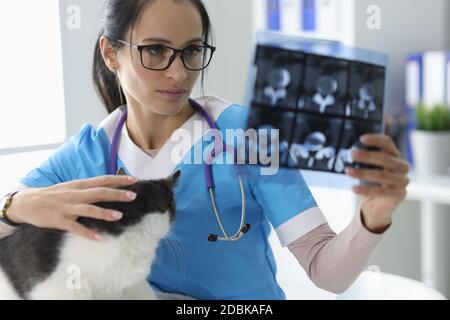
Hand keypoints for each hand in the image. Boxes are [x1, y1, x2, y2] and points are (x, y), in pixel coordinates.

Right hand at [6, 175, 137, 240]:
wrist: (27, 202)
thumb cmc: (54, 195)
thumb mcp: (72, 187)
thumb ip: (89, 187)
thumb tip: (110, 187)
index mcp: (79, 185)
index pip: (102, 180)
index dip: (118, 179)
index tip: (133, 180)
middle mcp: (75, 194)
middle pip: (99, 193)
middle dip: (116, 194)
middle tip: (133, 196)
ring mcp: (67, 208)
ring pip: (88, 209)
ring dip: (104, 212)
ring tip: (119, 216)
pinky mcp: (59, 221)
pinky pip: (75, 228)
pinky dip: (87, 233)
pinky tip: (99, 237)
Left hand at [345, 134, 409, 232]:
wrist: (378, 204)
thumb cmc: (372, 181)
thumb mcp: (368, 167)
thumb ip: (364, 159)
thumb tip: (349, 150)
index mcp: (394, 155)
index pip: (388, 143)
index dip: (376, 140)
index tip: (362, 138)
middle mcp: (402, 166)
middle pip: (385, 158)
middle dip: (367, 156)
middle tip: (352, 154)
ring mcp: (402, 181)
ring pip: (382, 175)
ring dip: (363, 173)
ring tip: (348, 171)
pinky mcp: (399, 194)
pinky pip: (381, 191)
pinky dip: (366, 190)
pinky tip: (354, 188)